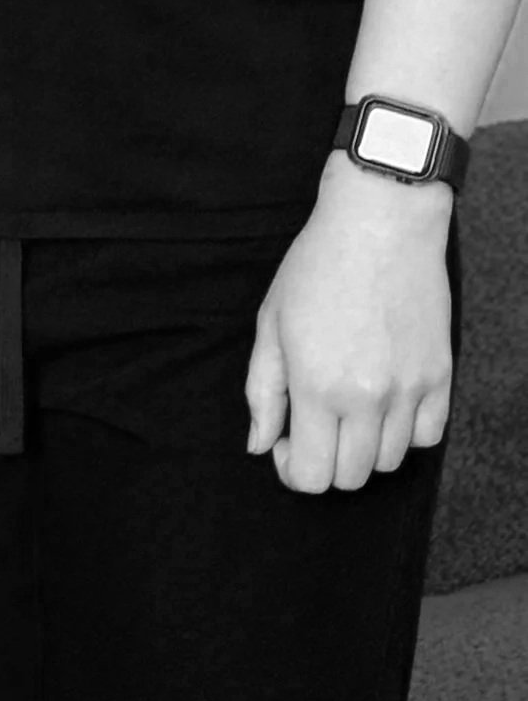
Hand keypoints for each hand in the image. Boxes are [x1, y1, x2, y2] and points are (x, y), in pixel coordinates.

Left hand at [245, 152, 453, 492]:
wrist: (379, 224)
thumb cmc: (316, 266)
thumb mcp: (271, 322)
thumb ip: (263, 391)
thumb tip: (260, 445)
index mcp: (317, 385)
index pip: (312, 476)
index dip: (293, 472)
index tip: (286, 446)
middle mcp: (367, 398)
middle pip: (350, 477)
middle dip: (325, 462)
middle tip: (312, 427)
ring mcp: (409, 390)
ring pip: (388, 461)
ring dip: (362, 447)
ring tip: (346, 407)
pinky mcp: (440, 377)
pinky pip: (427, 436)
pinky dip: (404, 433)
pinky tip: (385, 404)